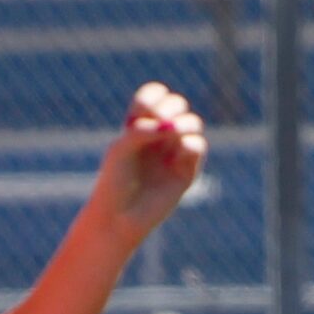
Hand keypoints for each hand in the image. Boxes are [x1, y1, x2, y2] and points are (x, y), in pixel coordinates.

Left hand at [97, 82, 207, 248]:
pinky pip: (198, 147)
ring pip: (193, 123)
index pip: (153, 97)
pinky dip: (192, 143)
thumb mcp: (122, 148)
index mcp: (139, 125)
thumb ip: (143, 130)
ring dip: (186, 122)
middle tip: (162, 121)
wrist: (120, 217)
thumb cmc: (115, 181)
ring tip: (174, 131)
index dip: (154, 96)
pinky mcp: (187, 171)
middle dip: (172, 107)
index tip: (143, 110)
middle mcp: (159, 136)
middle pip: (176, 105)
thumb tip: (172, 126)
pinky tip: (181, 150)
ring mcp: (174, 152)